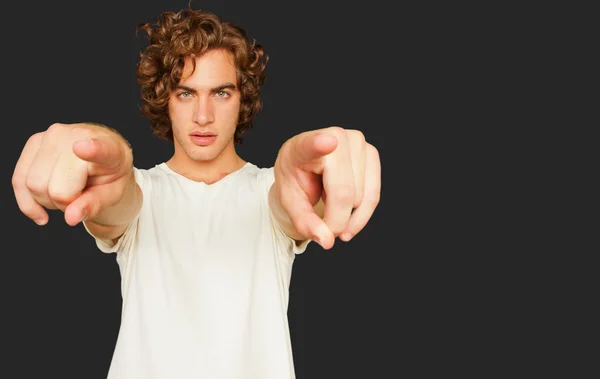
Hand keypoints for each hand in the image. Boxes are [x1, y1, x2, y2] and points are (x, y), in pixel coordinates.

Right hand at [12, 123, 132, 225]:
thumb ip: (94, 205)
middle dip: (64, 204)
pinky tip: (40, 212)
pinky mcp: (33, 141)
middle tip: (78, 197)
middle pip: (56, 188)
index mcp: (108, 148)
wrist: (100, 153)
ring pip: (33, 185)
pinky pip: (19, 179)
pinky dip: (27, 202)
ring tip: (66, 192)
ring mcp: (51, 136)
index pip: (99, 149)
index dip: (91, 150)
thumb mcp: (111, 193)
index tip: (82, 148)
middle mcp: (77, 136)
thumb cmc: (108, 174)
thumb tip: (70, 217)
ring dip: (46, 201)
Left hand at [274, 126, 380, 248]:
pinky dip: (361, 215)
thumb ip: (305, 223)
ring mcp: (357, 142)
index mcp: (302, 146)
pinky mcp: (372, 153)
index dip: (320, 144)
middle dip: (335, 220)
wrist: (306, 168)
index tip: (328, 142)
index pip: (312, 144)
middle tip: (321, 224)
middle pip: (344, 193)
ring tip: (329, 201)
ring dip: (346, 215)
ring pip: (360, 198)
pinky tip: (347, 216)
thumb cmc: (296, 181)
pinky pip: (373, 196)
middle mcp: (334, 136)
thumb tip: (327, 241)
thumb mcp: (291, 204)